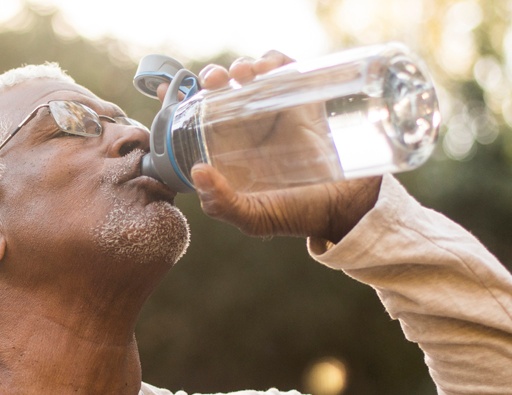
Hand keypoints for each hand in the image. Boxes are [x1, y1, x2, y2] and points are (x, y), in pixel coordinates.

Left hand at [159, 51, 381, 242]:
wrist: (345, 207)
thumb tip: (197, 172)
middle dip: (211, 77)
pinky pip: (284, 69)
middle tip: (212, 81)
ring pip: (250, 74)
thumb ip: (222, 204)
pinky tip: (267, 68)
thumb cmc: (296, 214)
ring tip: (243, 74)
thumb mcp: (254, 217)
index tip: (166, 88)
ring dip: (240, 65)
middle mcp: (248, 127)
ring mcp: (275, 111)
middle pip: (221, 89)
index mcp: (227, 150)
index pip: (196, 118)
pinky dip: (273, 60)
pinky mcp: (302, 99)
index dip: (179, 99)